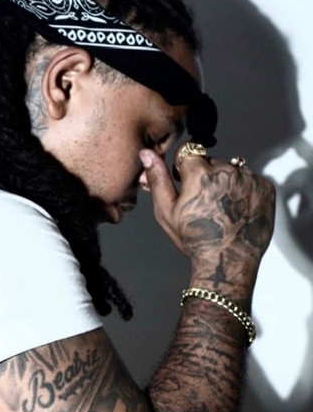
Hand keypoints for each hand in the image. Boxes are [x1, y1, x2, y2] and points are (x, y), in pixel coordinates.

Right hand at [140, 146, 274, 292]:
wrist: (227, 260)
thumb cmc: (194, 239)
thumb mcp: (166, 211)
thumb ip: (157, 178)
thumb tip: (147, 153)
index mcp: (200, 173)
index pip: (188, 151)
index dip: (182, 167)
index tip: (182, 181)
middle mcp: (227, 170)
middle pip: (211, 161)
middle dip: (205, 176)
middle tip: (202, 203)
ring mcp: (249, 178)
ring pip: (231, 170)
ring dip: (225, 182)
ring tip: (221, 208)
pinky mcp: (265, 188)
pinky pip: (250, 180)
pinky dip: (243, 191)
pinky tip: (235, 210)